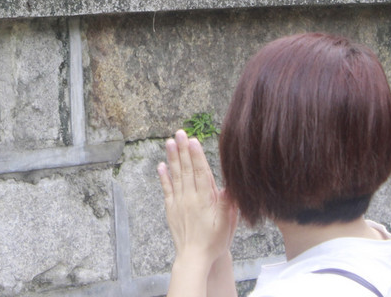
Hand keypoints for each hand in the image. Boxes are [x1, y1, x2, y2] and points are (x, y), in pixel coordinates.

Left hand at [158, 130, 237, 296]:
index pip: (201, 173)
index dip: (197, 156)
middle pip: (187, 170)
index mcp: (205, 200)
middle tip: (180, 132)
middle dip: (183, 150)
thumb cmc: (214, 241)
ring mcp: (179, 203)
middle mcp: (190, 198)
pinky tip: (162, 165)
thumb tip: (229, 186)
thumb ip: (227, 204)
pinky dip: (164, 177)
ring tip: (169, 142)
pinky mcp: (171, 209)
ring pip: (176, 176)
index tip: (193, 141)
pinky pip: (167, 190)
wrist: (195, 258)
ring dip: (173, 158)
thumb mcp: (227, 224)